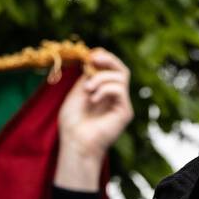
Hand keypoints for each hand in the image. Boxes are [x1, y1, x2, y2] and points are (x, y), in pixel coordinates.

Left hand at [53, 48, 133, 191]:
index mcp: (104, 92)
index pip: (111, 69)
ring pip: (120, 77)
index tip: (90, 55)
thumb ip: (87, 77)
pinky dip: (105, 89)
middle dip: (108, 60)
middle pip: (122, 70)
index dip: (104, 58)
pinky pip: (119, 90)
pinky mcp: (125, 112)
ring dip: (101, 78)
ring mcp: (121, 105)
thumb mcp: (76, 93)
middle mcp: (115, 98)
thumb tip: (93, 60)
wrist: (76, 143)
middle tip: (94, 59)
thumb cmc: (73, 124)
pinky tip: (93, 99)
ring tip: (88, 89)